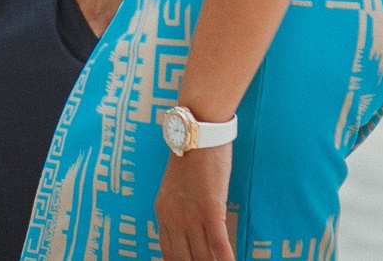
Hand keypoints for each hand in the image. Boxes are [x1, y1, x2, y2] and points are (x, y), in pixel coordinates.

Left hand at [154, 142, 235, 260]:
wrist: (197, 134)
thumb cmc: (191, 159)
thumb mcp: (174, 189)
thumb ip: (177, 212)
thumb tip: (188, 235)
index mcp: (162, 213)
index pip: (168, 254)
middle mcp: (173, 218)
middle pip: (184, 260)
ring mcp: (191, 216)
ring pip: (203, 257)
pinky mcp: (211, 211)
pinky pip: (220, 246)